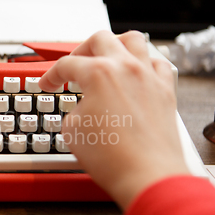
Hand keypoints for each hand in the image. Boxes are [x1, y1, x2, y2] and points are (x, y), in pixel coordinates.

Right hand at [39, 30, 189, 209]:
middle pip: (100, 39)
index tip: (48, 84)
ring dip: (115, 44)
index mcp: (99, 73)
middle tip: (73, 65)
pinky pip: (158, 63)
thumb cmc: (113, 157)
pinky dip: (145, 62)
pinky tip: (137, 73)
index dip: (51, 75)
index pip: (67, 65)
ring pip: (134, 40)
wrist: (147, 176)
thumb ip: (74, 110)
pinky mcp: (165, 92)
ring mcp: (149, 77)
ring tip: (107, 56)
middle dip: (80, 50)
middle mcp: (126, 68)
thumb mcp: (72, 131)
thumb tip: (83, 109)